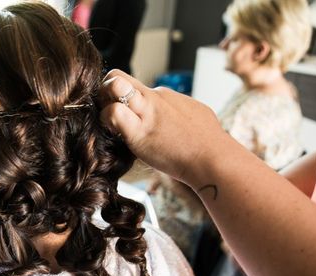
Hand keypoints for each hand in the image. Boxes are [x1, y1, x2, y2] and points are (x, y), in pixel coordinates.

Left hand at [97, 69, 235, 185]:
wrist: (213, 158)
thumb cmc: (207, 143)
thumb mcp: (191, 115)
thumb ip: (175, 111)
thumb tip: (175, 113)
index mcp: (162, 95)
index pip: (130, 85)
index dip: (117, 97)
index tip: (119, 114)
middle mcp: (152, 97)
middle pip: (116, 76)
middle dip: (104, 92)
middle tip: (106, 115)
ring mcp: (146, 112)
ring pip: (113, 85)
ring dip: (102, 103)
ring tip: (109, 124)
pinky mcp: (140, 132)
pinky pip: (114, 113)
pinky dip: (106, 120)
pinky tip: (114, 135)